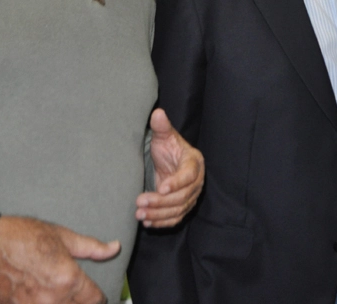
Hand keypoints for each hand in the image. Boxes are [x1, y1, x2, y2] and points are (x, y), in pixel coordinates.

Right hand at [0, 215, 118, 303]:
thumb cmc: (22, 237)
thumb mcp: (62, 237)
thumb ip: (91, 247)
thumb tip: (114, 248)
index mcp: (68, 280)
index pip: (95, 300)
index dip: (98, 296)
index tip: (94, 293)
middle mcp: (53, 299)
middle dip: (81, 303)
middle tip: (77, 294)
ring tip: (59, 295)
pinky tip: (42, 298)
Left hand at [136, 108, 204, 227]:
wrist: (169, 161)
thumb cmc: (168, 147)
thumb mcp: (163, 136)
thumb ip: (161, 127)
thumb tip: (158, 113)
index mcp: (195, 162)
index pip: (189, 175)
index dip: (176, 183)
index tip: (161, 188)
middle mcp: (197, 181)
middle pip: (182, 196)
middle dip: (161, 202)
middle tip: (140, 202)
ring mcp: (191, 196)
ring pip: (178, 210)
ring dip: (159, 214)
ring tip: (139, 214)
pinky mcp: (183, 206)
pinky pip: (175, 218)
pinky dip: (162, 222)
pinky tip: (147, 222)